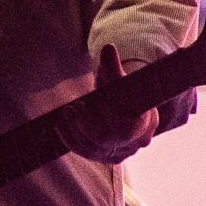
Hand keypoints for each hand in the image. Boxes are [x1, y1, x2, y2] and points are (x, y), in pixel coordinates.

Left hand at [67, 45, 160, 164]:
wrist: (129, 107)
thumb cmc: (125, 90)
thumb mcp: (120, 77)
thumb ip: (113, 67)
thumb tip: (107, 49)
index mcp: (145, 123)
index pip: (124, 129)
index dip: (101, 120)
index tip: (83, 105)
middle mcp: (135, 142)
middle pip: (105, 141)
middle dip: (83, 125)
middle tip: (72, 108)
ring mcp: (121, 153)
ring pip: (93, 149)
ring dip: (74, 131)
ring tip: (66, 113)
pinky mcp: (107, 157)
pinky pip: (86, 153)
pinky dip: (71, 140)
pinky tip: (60, 125)